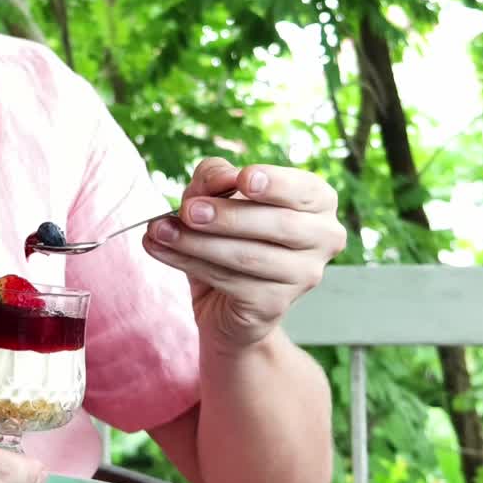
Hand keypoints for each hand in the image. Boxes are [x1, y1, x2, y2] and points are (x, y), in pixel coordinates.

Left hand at [142, 158, 346, 349]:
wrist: (224, 299)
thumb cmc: (228, 233)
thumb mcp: (217, 194)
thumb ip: (217, 177)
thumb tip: (219, 178)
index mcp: (318, 202)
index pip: (304, 189)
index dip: (275, 183)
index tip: (243, 177)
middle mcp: (323, 238)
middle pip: (278, 223)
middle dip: (227, 216)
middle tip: (187, 210)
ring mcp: (304, 275)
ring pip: (249, 256)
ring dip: (198, 242)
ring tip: (159, 230)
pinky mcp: (275, 305)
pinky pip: (231, 282)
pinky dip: (190, 263)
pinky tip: (160, 250)